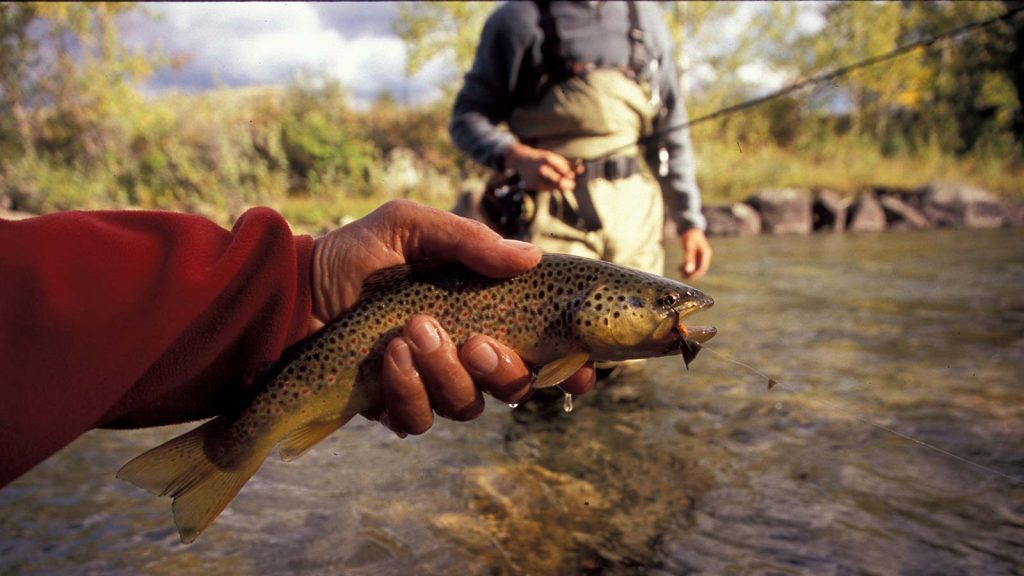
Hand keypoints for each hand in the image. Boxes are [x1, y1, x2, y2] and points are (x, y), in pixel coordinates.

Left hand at [310, 200, 594, 435]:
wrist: (297, 286)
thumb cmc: (360, 252)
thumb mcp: (412, 227)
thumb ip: (469, 241)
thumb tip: (530, 256)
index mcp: (484, 314)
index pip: (541, 350)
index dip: (568, 368)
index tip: (580, 371)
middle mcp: (466, 355)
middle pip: (514, 387)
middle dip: (502, 370)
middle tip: (475, 342)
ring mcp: (432, 384)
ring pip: (468, 405)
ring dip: (446, 373)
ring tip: (414, 332)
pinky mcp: (395, 405)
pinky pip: (419, 418)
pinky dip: (410, 390)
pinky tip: (392, 356)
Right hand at [503, 142, 580, 191]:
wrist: (521, 160)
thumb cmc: (540, 158)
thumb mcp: (554, 157)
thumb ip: (568, 164)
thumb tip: (582, 169)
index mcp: (548, 159)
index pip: (565, 171)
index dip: (571, 175)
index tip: (572, 175)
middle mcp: (542, 169)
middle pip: (560, 182)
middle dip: (568, 184)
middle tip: (571, 183)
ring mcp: (537, 178)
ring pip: (554, 187)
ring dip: (561, 186)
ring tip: (562, 183)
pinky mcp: (533, 185)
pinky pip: (547, 189)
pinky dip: (552, 187)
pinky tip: (551, 183)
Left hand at [679, 228, 711, 280]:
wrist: (689, 227)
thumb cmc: (689, 236)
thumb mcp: (688, 247)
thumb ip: (689, 259)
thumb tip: (688, 271)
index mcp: (706, 254)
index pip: (702, 268)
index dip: (695, 274)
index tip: (687, 278)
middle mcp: (705, 255)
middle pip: (699, 268)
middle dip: (691, 274)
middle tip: (682, 277)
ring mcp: (701, 255)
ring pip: (696, 266)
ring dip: (688, 271)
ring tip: (679, 273)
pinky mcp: (696, 254)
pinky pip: (692, 263)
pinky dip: (686, 266)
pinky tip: (679, 268)